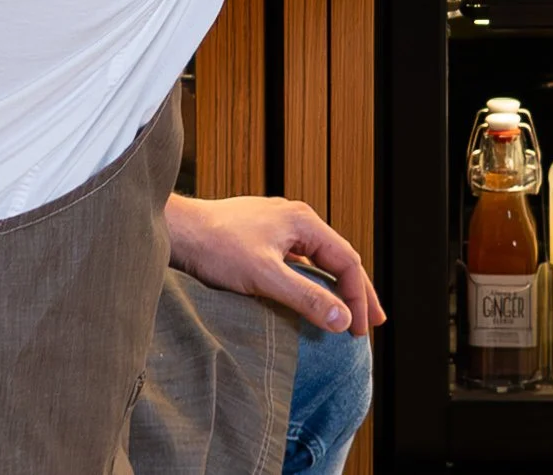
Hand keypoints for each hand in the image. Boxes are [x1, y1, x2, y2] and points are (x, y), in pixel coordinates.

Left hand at [165, 194, 385, 336]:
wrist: (178, 231)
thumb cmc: (217, 248)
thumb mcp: (265, 277)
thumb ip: (305, 297)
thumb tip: (344, 319)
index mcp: (303, 222)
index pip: (346, 261)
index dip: (358, 297)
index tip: (359, 331)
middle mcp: (295, 220)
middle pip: (338, 257)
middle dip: (356, 291)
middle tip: (373, 324)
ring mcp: (278, 227)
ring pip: (319, 259)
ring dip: (335, 286)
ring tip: (348, 313)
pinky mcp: (262, 238)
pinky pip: (300, 261)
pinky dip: (313, 281)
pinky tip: (310, 297)